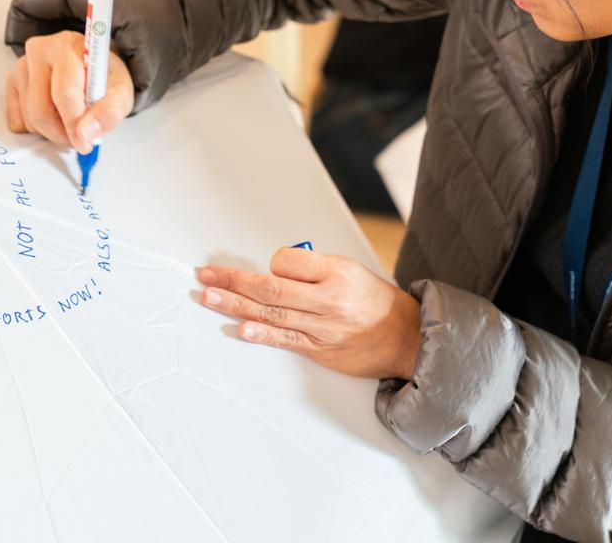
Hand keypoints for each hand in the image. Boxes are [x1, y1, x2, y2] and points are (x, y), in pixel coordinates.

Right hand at [5, 30, 133, 151]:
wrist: (90, 67)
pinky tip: (53, 116)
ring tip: (69, 122)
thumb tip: (85, 133)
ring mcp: (22, 66)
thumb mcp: (120, 93)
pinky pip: (17, 120)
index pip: (64, 93)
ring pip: (29, 118)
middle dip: (61, 134)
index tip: (84, 142)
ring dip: (51, 132)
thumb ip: (109, 112)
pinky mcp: (12, 81)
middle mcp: (41, 50)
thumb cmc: (103, 78)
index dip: (74, 124)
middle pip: (41, 110)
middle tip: (78, 138)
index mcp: (69, 46)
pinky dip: (36, 129)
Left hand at [196, 248, 421, 379]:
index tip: (268, 267)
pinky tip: (240, 330)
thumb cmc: (376, 302)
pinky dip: (261, 334)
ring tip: (209, 296)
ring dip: (235, 304)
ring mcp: (322, 327)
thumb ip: (314, 269)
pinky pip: (285, 339)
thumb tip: (275, 272)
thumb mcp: (351, 271)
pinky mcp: (319, 349)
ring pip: (271, 314)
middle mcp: (328, 299)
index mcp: (336, 272)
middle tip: (205, 275)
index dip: (271, 263)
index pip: (287, 261)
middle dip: (233, 280)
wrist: (407, 338)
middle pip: (270, 288)